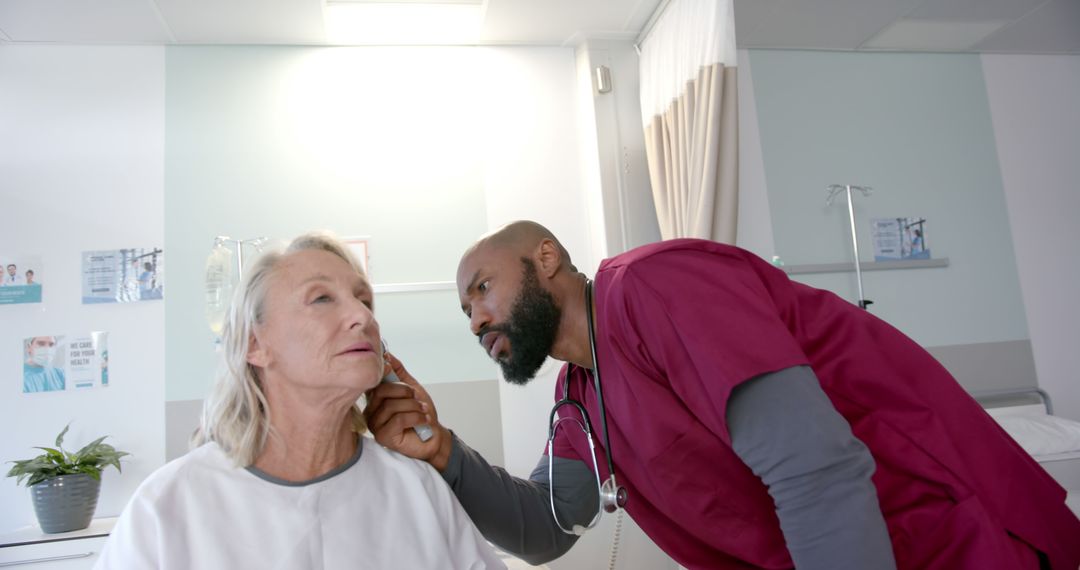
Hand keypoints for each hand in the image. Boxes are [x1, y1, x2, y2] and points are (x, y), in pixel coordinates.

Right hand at [363, 352, 452, 470]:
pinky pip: (398, 420)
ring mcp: (375, 425)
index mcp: (375, 399)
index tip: (389, 366)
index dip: (381, 371)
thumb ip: (399, 372)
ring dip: (413, 406)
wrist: (433, 436)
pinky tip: (423, 420)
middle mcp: (371, 411)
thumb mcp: (411, 388)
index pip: (372, 381)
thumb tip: (387, 355)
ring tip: (423, 411)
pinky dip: (415, 417)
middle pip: (381, 391)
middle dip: (404, 391)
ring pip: (391, 406)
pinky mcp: (383, 437)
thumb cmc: (421, 414)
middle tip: (417, 397)